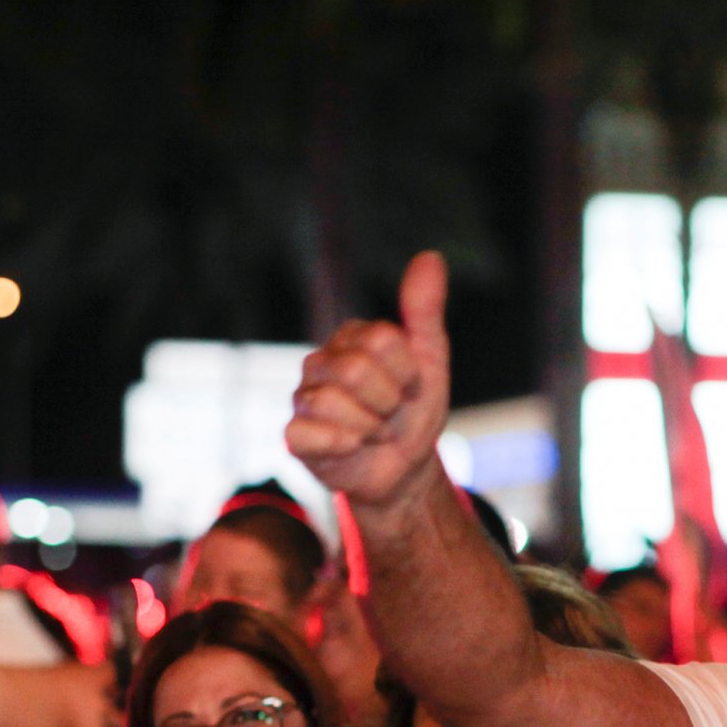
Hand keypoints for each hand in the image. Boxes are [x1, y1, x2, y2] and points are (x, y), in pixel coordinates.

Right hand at [286, 252, 451, 508]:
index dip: (408, 373)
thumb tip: (430, 257)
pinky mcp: (295, 436)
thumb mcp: (431, 361)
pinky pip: (310, 434)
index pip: (382, 340)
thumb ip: (424, 311)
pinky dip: (342, 446)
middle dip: (388, 403)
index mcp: (352, 337)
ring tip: (372, 432)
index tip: (410, 387)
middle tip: (391, 414)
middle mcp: (322, 361)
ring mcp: (304, 398)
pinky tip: (351, 448)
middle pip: (357, 371)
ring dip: (370, 429)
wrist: (403, 470)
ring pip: (334, 404)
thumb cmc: (413, 412)